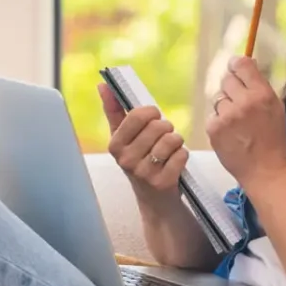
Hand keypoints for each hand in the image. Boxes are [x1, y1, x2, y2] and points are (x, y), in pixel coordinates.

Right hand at [99, 83, 187, 197]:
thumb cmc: (139, 162)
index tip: (154, 118)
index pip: (137, 115)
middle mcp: (126, 160)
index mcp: (115, 146)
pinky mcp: (163, 182)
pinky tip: (175, 162)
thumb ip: (114, 111)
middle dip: (166, 128)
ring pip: (172, 139)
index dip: (152, 113)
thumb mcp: (123, 139)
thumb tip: (103, 85)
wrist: (154, 201)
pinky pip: (181, 154)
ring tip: (169, 150)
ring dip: (176, 142)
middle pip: (158, 126)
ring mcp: (144, 172)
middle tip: (162, 138)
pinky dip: (183, 155)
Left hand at [207, 56, 285, 188]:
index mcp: (262, 94)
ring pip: (218, 98)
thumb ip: (261, 86)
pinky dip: (218, 122)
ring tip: (236, 123)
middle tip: (238, 102)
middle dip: (231, 88)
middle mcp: (244, 102)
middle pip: (226, 79)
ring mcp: (227, 115)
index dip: (236, 65)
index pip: (242, 65)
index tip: (235, 68)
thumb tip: (247, 64)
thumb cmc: (273, 139)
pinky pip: (212, 115)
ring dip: (225, 107)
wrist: (264, 170)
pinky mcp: (214, 128)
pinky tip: (229, 133)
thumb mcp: (276, 108)